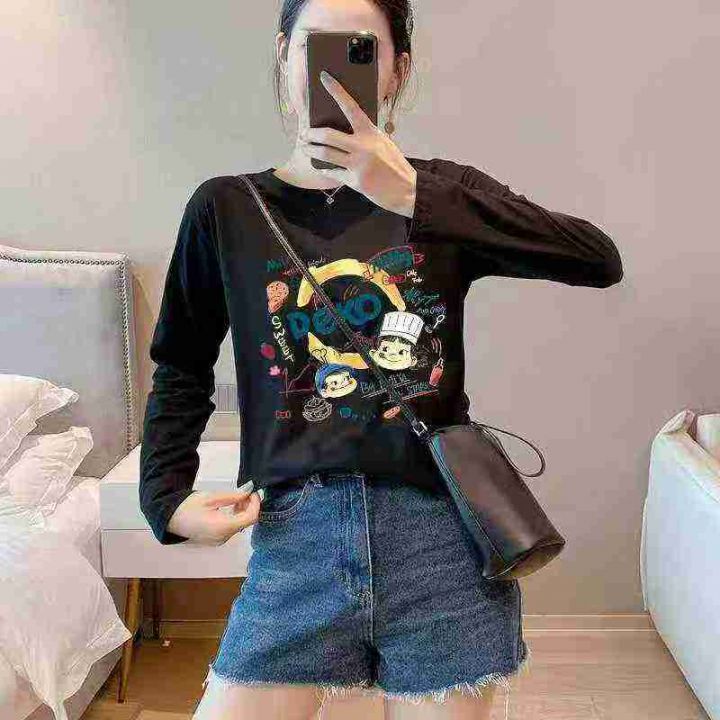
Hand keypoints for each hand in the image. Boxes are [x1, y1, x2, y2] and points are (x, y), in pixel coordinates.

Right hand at [166, 489, 260, 545]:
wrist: (169, 518)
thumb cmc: (188, 506)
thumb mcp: (212, 497)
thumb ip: (233, 495)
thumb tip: (249, 490)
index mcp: (223, 527)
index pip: (250, 518)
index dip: (256, 504)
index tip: (253, 492)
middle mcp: (223, 537)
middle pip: (246, 522)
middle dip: (249, 506)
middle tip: (246, 492)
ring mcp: (220, 540)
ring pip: (240, 526)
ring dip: (243, 511)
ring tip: (238, 497)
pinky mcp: (216, 540)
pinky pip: (232, 529)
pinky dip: (235, 517)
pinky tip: (231, 507)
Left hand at [299, 70, 416, 217]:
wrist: (406, 189)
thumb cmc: (393, 164)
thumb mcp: (382, 143)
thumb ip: (365, 135)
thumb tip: (342, 129)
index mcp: (371, 132)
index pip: (350, 106)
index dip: (336, 90)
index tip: (323, 78)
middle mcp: (364, 146)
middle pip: (328, 135)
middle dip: (311, 134)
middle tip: (303, 134)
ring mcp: (358, 165)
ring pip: (325, 154)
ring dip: (310, 150)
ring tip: (304, 148)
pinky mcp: (355, 181)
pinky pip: (333, 172)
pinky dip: (324, 168)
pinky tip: (318, 166)